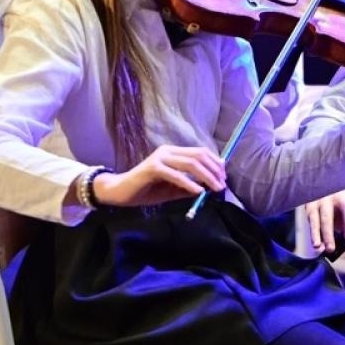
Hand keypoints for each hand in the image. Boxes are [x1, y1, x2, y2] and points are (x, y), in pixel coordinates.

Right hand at [92, 145, 225, 208]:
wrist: (121, 193)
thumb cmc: (146, 190)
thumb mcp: (173, 189)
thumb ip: (190, 186)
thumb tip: (210, 187)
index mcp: (172, 152)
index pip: (200, 152)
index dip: (215, 163)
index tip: (224, 177)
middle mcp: (167, 151)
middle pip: (198, 155)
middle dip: (214, 170)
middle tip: (222, 185)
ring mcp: (159, 158)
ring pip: (190, 164)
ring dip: (206, 176)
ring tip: (215, 188)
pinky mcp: (152, 168)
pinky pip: (176, 175)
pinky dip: (189, 183)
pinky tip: (198, 192)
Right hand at [301, 176, 344, 256]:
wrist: (320, 189)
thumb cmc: (343, 208)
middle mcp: (340, 195)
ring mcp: (325, 200)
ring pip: (326, 217)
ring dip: (328, 234)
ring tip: (330, 249)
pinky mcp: (311, 206)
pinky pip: (313, 221)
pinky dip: (315, 235)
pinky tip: (317, 246)